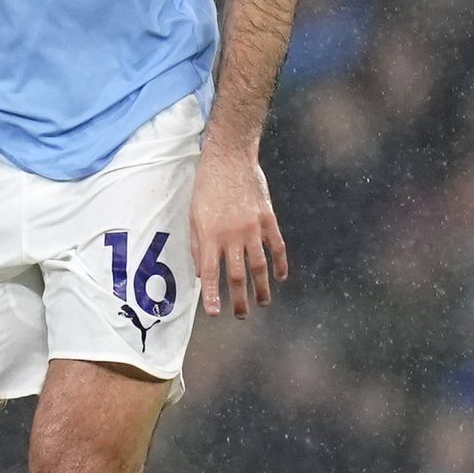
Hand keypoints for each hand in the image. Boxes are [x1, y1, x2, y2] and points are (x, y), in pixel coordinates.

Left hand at [189, 146, 286, 318]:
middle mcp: (231, 235)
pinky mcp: (268, 218)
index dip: (212, 296)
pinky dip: (280, 263)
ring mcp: (252, 227)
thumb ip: (197, 246)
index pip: (210, 274)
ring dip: (261, 287)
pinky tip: (280, 277)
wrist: (229, 157)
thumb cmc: (207, 187)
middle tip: (242, 315)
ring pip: (259, 266)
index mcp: (209, 235)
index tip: (215, 314)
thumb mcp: (193, 215)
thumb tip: (202, 274)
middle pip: (236, 276)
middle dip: (239, 299)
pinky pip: (276, 246)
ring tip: (262, 302)